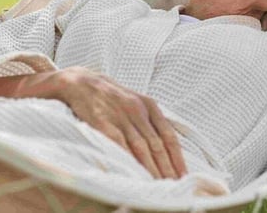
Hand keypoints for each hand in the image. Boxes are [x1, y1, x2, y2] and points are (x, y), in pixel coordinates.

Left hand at [0, 66, 186, 178]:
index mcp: (85, 94)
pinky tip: (178, 173)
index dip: (119, 157)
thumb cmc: (49, 88)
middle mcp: (113, 96)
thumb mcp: (25, 90)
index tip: (127, 181)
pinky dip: (173, 150)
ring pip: (152, 137)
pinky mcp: (146, 103)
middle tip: (156, 196)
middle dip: (148, 171)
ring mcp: (132, 100)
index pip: (107, 131)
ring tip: (170, 191)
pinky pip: (164, 128)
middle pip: (134, 140)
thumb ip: (1, 92)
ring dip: (163, 166)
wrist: (77, 71)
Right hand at [54, 67, 186, 178]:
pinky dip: (128, 159)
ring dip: (151, 168)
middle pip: (157, 144)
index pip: (169, 135)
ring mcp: (121, 116)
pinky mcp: (103, 122)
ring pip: (141, 147)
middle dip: (166, 167)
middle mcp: (138, 110)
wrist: (82, 83)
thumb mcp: (137, 100)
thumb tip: (168, 144)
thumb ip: (152, 119)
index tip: (183, 174)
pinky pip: (119, 144)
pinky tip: (134, 172)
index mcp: (149, 105)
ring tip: (158, 184)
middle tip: (174, 184)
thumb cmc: (112, 96)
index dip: (177, 157)